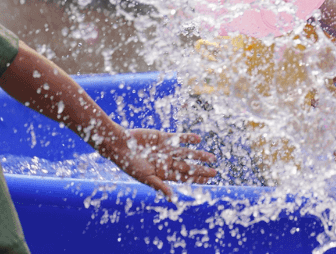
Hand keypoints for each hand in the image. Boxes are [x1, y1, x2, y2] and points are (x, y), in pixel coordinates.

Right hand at [97, 129, 216, 199]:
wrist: (119, 145)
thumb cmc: (129, 164)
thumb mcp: (145, 177)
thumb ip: (159, 186)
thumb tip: (172, 198)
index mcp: (162, 172)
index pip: (183, 177)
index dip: (195, 179)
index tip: (208, 181)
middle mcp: (166, 161)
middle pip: (188, 166)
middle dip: (201, 170)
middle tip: (215, 172)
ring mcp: (166, 149)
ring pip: (187, 153)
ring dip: (199, 154)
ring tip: (212, 157)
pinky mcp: (164, 138)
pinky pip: (179, 138)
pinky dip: (188, 138)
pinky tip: (199, 140)